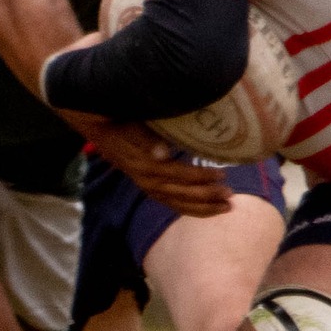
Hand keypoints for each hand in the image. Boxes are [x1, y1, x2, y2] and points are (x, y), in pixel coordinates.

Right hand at [75, 116, 233, 216]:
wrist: (100, 127)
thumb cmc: (122, 121)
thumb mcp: (132, 126)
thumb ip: (147, 139)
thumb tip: (163, 153)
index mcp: (147, 166)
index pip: (180, 175)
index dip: (201, 176)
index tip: (223, 174)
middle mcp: (148, 181)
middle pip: (183, 194)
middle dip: (208, 197)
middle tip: (231, 196)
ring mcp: (148, 187)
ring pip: (179, 204)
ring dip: (204, 207)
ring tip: (227, 208)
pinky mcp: (149, 189)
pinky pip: (173, 204)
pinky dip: (191, 209)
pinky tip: (208, 209)